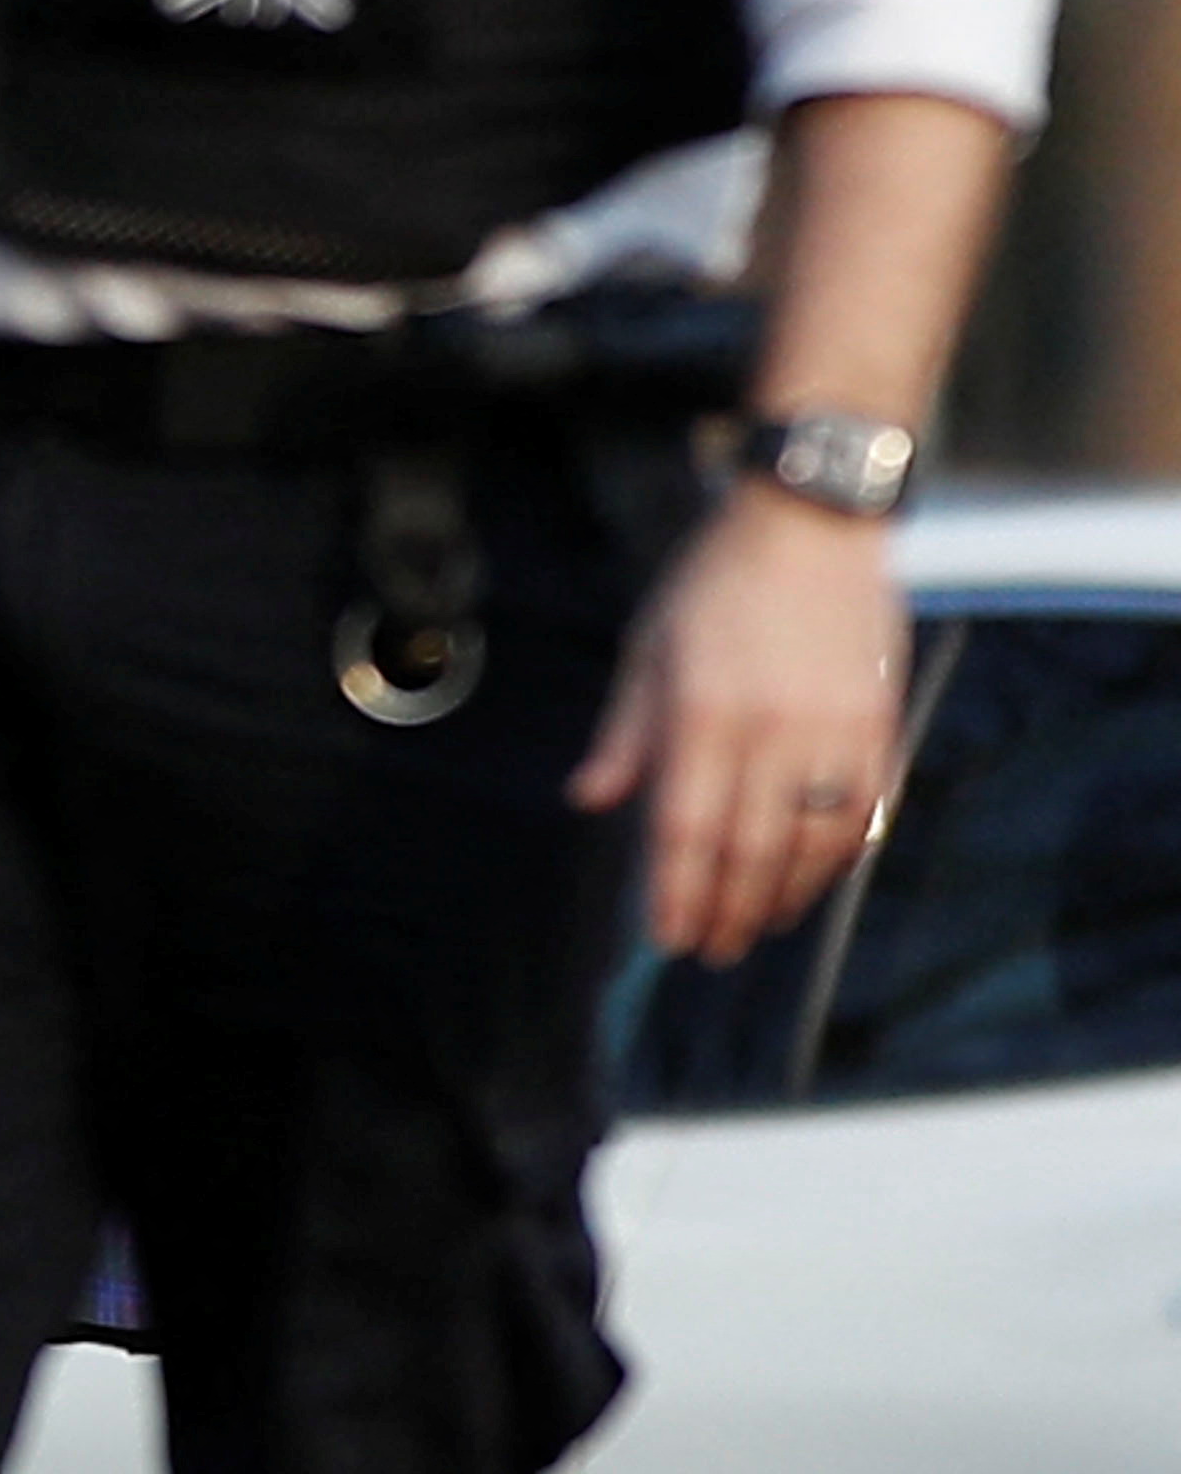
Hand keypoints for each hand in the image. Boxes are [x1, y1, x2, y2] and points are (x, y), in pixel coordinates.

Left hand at [571, 480, 907, 963]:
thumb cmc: (715, 581)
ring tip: (758, 927)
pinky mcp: (881, 725)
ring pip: (814, 844)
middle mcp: (773, 730)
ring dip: (785, 898)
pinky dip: (837, 858)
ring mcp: (835, 731)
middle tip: (711, 950)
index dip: (676, 891)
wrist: (813, 523)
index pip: (686, 827)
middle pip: (750, 849)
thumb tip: (590, 799)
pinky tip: (813, 881)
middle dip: (728, 910)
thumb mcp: (648, 647)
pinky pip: (865, 813)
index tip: (667, 935)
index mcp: (703, 711)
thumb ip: (625, 733)